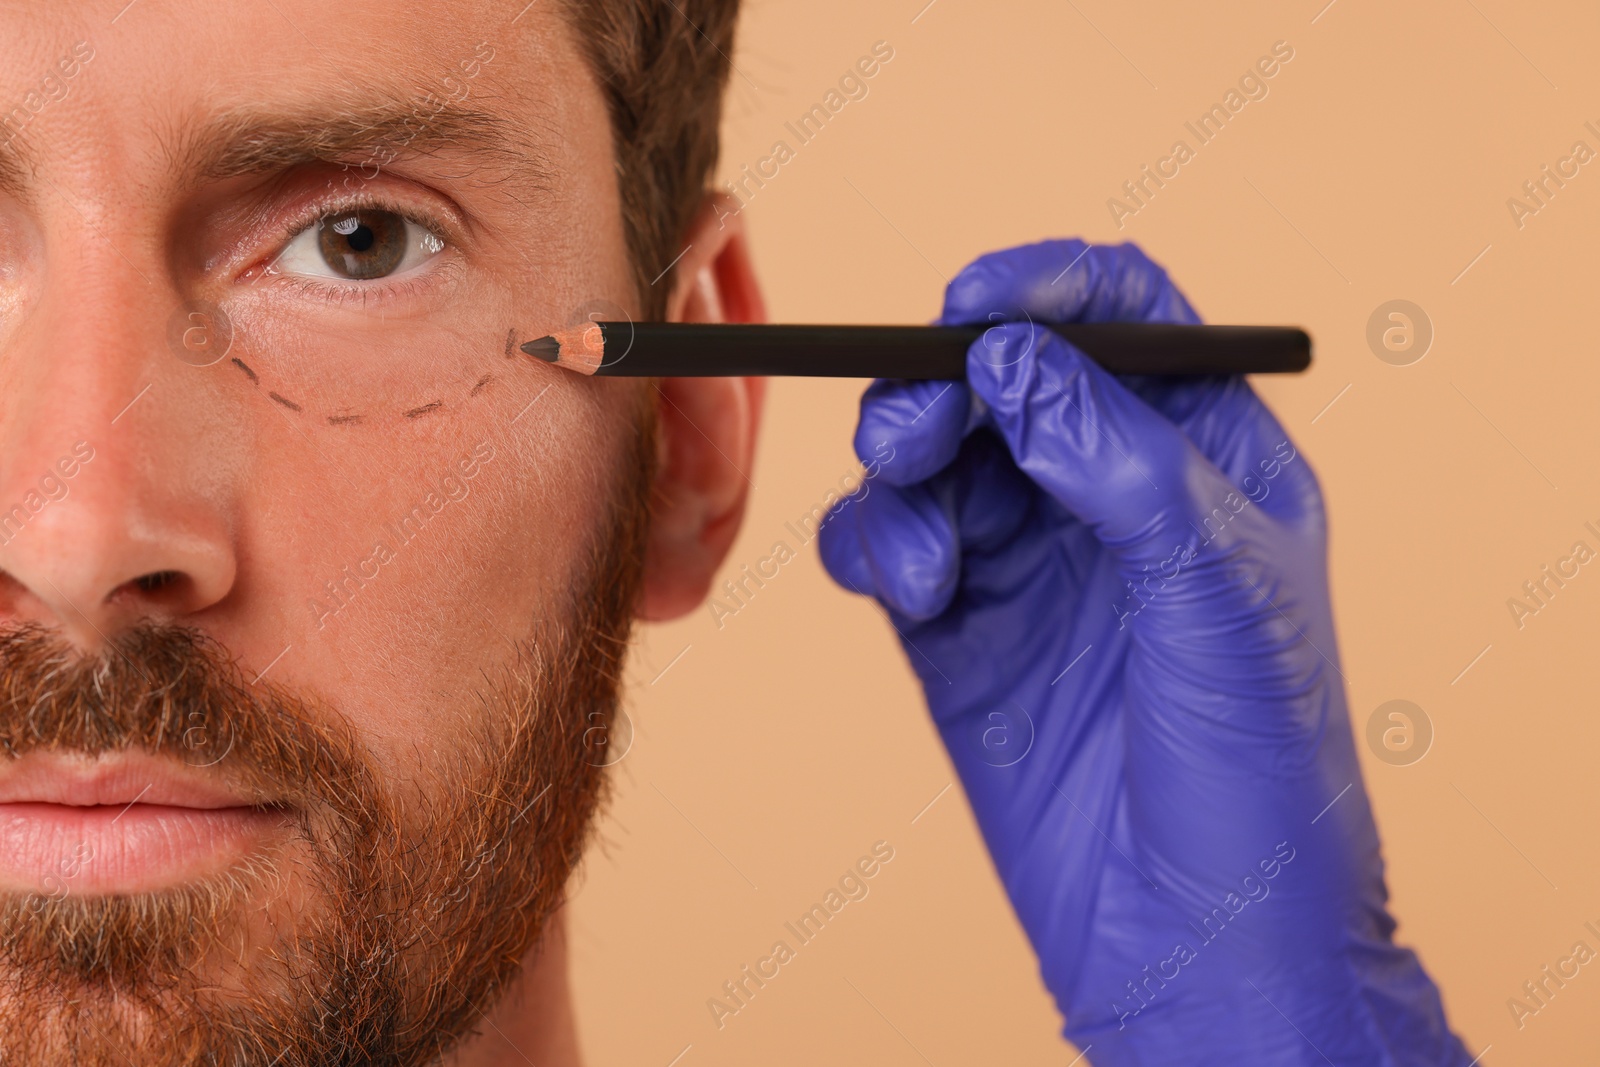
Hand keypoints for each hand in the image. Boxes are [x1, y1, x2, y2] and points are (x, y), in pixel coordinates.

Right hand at [819, 240, 1471, 1064]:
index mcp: (1205, 457)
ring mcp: (1029, 560)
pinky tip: (912, 591)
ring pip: (931, 454)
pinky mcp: (958, 629)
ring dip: (902, 469)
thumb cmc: (1259, 766)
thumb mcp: (1220, 590)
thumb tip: (1017, 357)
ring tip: (926, 553)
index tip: (977, 303)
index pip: (1125, 319)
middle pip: (1001, 377)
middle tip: (921, 433)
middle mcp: (1109, 494)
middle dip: (944, 387)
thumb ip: (1119, 459)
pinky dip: (876, 544)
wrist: (1195, 934)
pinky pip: (889, 543)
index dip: (1048, 287)